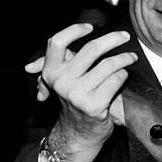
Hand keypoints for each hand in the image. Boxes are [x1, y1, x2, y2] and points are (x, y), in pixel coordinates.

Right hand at [25, 23, 136, 161]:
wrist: (78, 134)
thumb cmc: (74, 103)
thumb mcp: (59, 85)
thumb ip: (51, 70)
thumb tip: (30, 67)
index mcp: (51, 73)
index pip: (57, 42)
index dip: (74, 30)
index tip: (90, 27)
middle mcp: (62, 83)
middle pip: (91, 49)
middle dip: (112, 39)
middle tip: (125, 36)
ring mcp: (78, 95)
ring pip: (108, 64)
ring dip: (124, 58)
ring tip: (130, 57)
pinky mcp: (95, 105)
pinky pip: (116, 80)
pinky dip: (123, 75)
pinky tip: (123, 76)